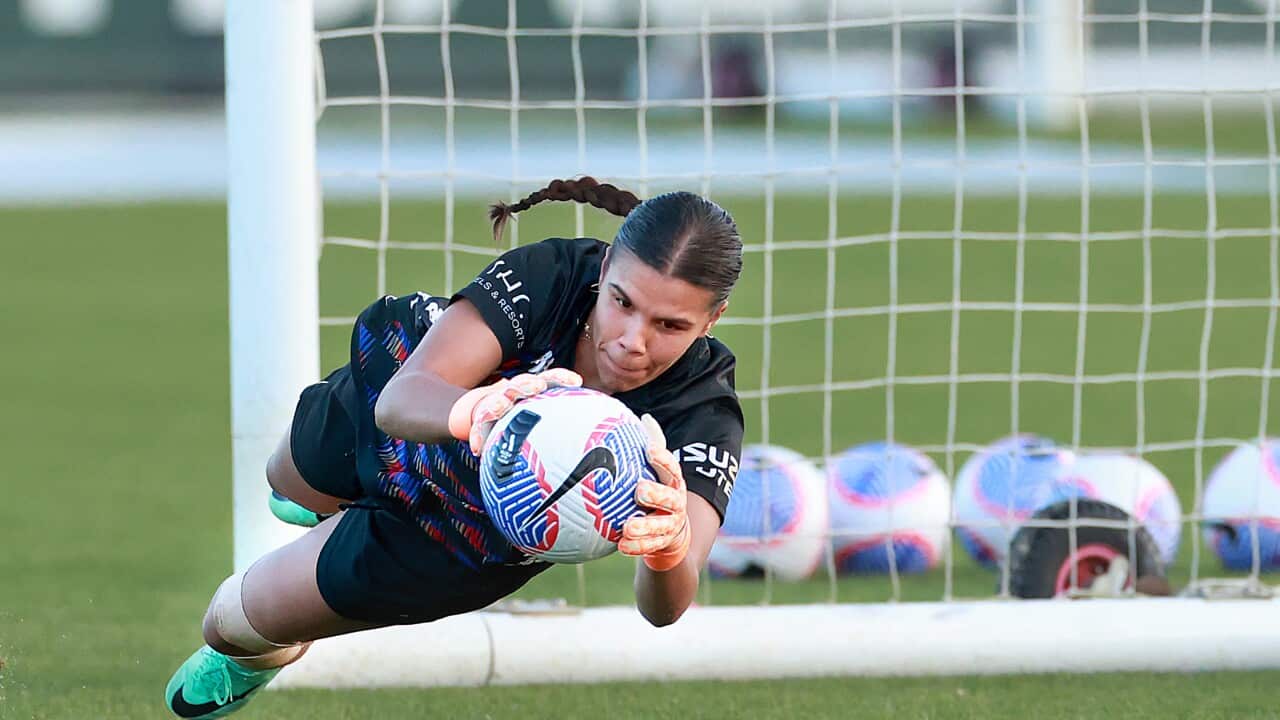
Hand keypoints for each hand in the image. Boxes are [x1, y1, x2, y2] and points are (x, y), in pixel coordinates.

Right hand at [447, 368, 582, 454]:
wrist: (482, 414)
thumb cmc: (520, 424)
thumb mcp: (540, 425)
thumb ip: (562, 432)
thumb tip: (594, 453)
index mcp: (533, 392)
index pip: (549, 379)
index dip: (561, 378)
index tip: (576, 381)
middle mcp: (515, 393)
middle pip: (522, 384)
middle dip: (530, 383)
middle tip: (538, 386)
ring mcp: (496, 402)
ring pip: (496, 399)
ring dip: (498, 402)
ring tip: (500, 406)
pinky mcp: (480, 416)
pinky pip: (477, 426)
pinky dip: (478, 436)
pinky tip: (478, 448)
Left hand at [619, 414, 690, 571]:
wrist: (673, 534)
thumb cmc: (658, 493)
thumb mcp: (658, 471)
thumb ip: (653, 447)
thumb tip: (644, 416)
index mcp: (673, 483)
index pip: (671, 468)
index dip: (663, 459)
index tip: (649, 450)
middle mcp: (676, 503)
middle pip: (670, 498)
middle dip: (657, 494)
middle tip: (639, 490)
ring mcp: (671, 525)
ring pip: (661, 526)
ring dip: (645, 527)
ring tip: (628, 527)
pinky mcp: (664, 544)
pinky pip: (651, 546)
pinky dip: (637, 547)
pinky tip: (620, 545)